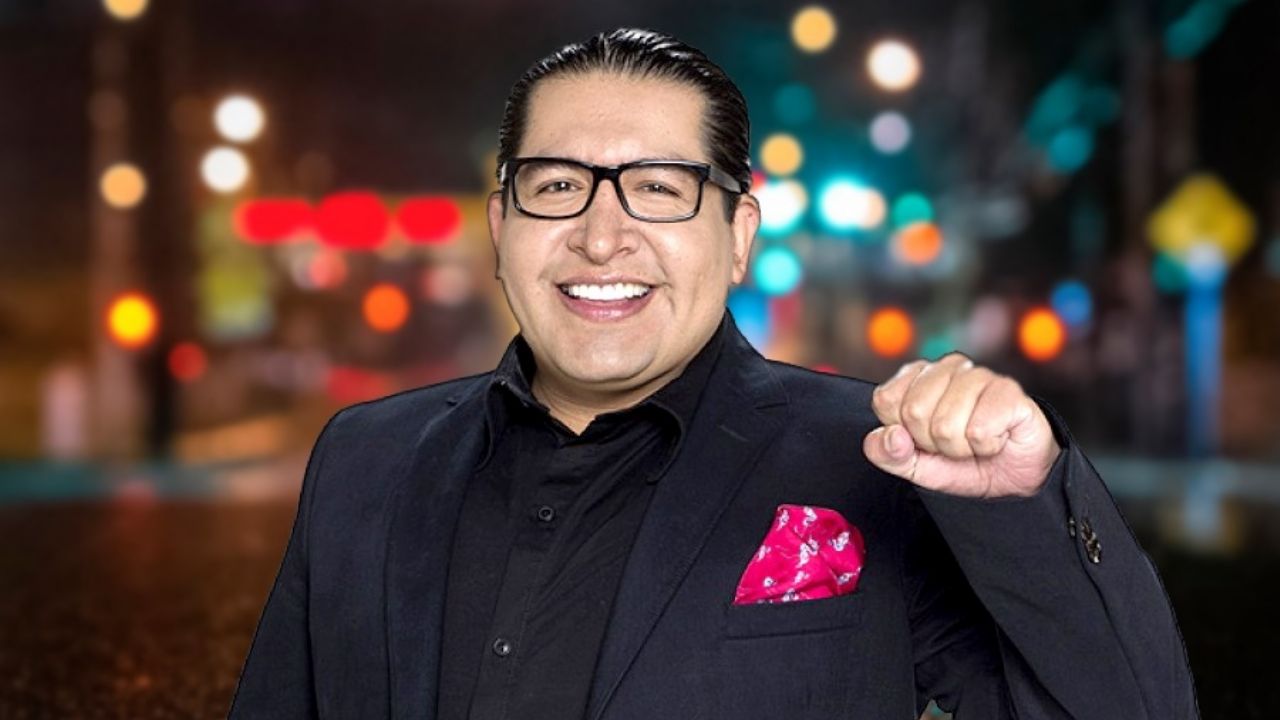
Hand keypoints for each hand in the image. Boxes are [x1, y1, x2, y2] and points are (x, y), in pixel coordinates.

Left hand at [862, 353, 1060, 498]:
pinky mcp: (1008, 389)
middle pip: (914, 412)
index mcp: (917, 377)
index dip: (902, 433)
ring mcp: (978, 375)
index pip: (885, 400)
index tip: (924, 440)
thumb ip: (889, 454)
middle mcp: (946, 367)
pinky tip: (997, 438)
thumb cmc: (964, 463)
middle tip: (954, 443)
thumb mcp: (916, 466)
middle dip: (932, 443)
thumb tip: (889, 436)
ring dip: (960, 448)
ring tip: (975, 442)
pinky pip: (979, 431)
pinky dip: (986, 447)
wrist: (1014, 477)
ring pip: (946, 425)